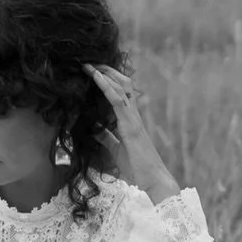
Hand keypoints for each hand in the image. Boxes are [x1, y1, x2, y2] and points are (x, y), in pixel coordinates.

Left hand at [85, 64, 179, 202]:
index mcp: (129, 120)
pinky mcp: (131, 126)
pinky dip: (107, 87)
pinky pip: (118, 100)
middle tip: (90, 61)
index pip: (121, 92)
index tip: (93, 69)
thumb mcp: (115, 149)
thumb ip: (106, 138)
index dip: (109, 79)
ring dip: (105, 74)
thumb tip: (92, 129)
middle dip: (106, 70)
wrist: (152, 180)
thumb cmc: (136, 167)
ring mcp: (133, 119)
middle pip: (122, 84)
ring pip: (121, 87)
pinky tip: (96, 77)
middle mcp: (133, 115)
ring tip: (90, 64)